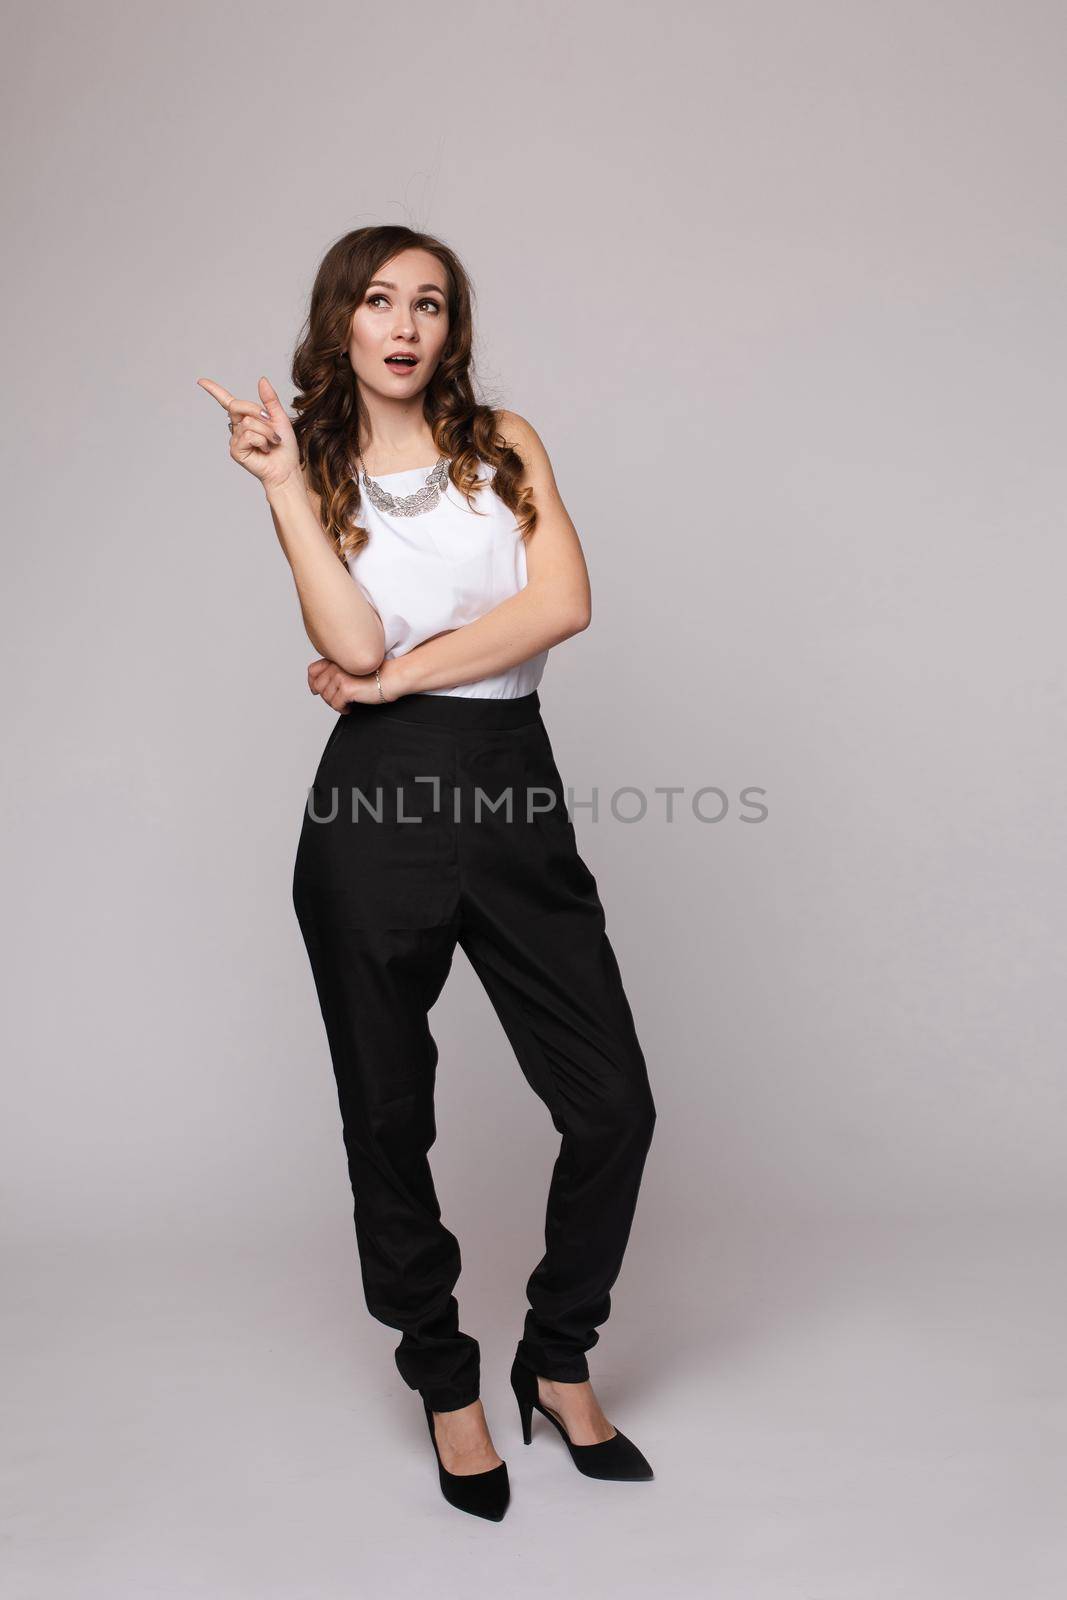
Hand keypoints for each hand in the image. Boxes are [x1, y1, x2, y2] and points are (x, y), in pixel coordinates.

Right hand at [196, 374, 299, 492]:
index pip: (227, 402)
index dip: (214, 390)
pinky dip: (261, 440)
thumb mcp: (279, 417)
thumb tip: (261, 379)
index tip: (201, 381)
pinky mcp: (236, 451)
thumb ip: (270, 400)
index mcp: (245, 418)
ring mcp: (235, 440)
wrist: (287, 468)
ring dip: (266, 431)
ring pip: (248, 423)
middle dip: (257, 411)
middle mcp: (237, 427)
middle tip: (270, 422)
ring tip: (272, 442)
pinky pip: (247, 435)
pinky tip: (265, 449)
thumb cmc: (284, 446)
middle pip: (237, 406)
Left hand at [308, 656, 403, 708]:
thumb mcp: (354, 669)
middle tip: (338, 701)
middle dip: (326, 696)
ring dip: (334, 704)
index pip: (312, 670)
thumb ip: (339, 672)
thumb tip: (323, 687)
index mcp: (337, 659)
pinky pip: (336, 704)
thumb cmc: (379, 674)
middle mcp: (336, 666)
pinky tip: (350, 708)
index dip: (312, 682)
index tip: (316, 690)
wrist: (394, 676)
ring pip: (326, 697)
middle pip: (318, 686)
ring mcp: (340, 677)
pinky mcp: (346, 689)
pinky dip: (341, 709)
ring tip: (345, 705)